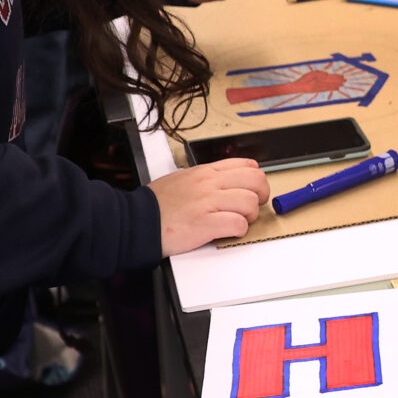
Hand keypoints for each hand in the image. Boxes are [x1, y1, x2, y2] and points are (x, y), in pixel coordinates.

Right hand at [153, 159, 268, 253]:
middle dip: (261, 196)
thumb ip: (208, 176)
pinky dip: (238, 230)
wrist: (136, 221)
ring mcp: (207, 203)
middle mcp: (208, 184)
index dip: (257, 179)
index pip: (246, 165)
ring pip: (250, 203)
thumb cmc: (158, 204)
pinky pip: (237, 224)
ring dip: (249, 215)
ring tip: (237, 221)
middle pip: (255, 181)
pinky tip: (228, 231)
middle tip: (253, 207)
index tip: (255, 189)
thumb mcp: (183, 178)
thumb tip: (233, 173)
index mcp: (204, 172)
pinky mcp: (204, 224)